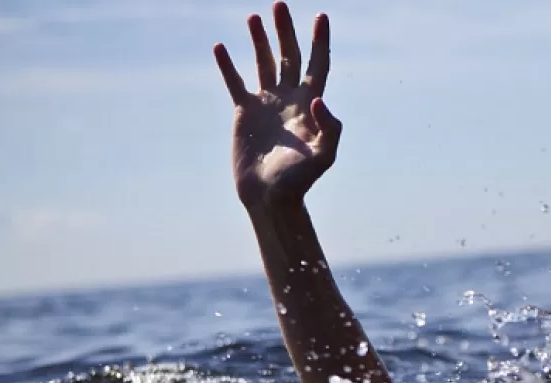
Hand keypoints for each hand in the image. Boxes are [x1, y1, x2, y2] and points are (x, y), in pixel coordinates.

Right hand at [214, 3, 339, 206]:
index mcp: (310, 105)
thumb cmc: (299, 180)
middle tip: (279, 5)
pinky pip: (235, 82)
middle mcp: (289, 99)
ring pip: (263, 64)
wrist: (270, 196)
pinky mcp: (244, 112)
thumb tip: (319, 99)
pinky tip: (221, 47)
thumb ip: (329, 128)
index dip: (319, 41)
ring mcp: (266, 104)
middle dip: (285, 31)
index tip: (321, 16)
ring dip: (259, 41)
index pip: (317, 65)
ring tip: (254, 17)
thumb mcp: (323, 157)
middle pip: (289, 56)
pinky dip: (228, 65)